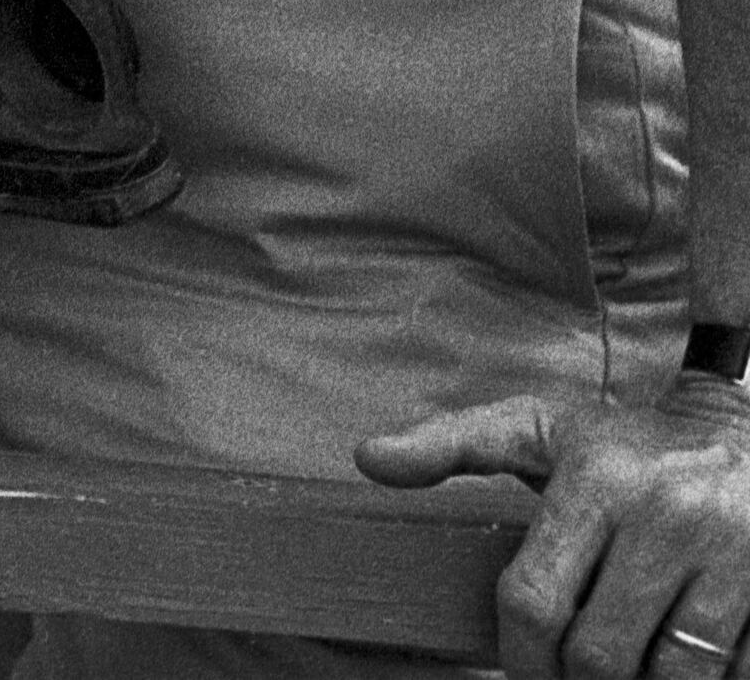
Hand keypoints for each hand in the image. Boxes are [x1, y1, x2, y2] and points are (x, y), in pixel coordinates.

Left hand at [359, 375, 749, 679]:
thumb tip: (368, 459)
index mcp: (599, 481)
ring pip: (672, 676)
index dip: (519, 658)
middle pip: (599, 653)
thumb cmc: (633, 441)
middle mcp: (667, 517)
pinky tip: (681, 667)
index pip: (535, 600)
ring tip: (624, 675)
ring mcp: (733, 558)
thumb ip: (455, 443)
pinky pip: (736, 671)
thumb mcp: (544, 425)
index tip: (522, 674)